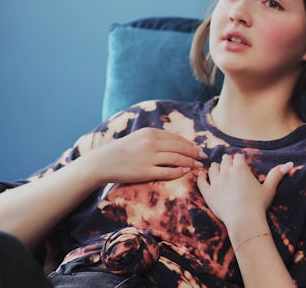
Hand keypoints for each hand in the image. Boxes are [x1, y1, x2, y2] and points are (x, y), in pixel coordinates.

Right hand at [76, 127, 205, 185]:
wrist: (102, 162)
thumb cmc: (122, 150)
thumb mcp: (139, 137)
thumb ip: (156, 138)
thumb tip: (176, 141)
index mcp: (150, 132)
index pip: (176, 138)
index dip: (190, 144)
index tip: (198, 148)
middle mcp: (150, 143)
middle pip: (180, 147)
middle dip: (194, 152)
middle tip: (204, 157)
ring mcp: (148, 158)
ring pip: (177, 159)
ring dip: (191, 162)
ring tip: (199, 165)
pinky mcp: (144, 172)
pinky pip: (167, 172)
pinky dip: (179, 171)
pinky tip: (186, 171)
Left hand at [197, 153, 292, 234]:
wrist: (244, 220)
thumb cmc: (258, 205)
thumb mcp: (269, 188)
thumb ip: (277, 174)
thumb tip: (290, 164)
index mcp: (241, 168)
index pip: (238, 157)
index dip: (239, 159)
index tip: (240, 162)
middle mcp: (227, 172)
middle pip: (225, 160)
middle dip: (228, 161)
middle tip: (229, 164)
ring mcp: (216, 182)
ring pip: (212, 168)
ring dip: (215, 167)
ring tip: (217, 168)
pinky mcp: (208, 193)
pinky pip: (200, 181)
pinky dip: (200, 176)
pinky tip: (201, 175)